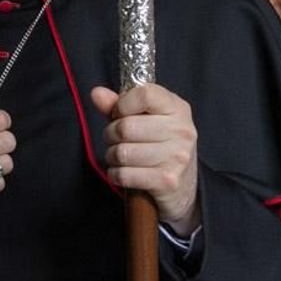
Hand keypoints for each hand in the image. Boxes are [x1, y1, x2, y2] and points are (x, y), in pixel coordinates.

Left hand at [91, 84, 199, 233]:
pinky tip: (123, 172)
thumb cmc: (159, 146)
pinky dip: (115, 174)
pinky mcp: (168, 181)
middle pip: (126, 127)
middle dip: (111, 135)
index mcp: (177, 108)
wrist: (183, 186)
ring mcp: (177, 157)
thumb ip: (118, 105)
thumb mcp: (143, 119)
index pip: (145, 94)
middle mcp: (182, 130)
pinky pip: (124, 175)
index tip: (120, 114)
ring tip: (121, 156)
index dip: (122, 105)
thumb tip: (96, 93)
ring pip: (122, 153)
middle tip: (116, 140)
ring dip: (112, 156)